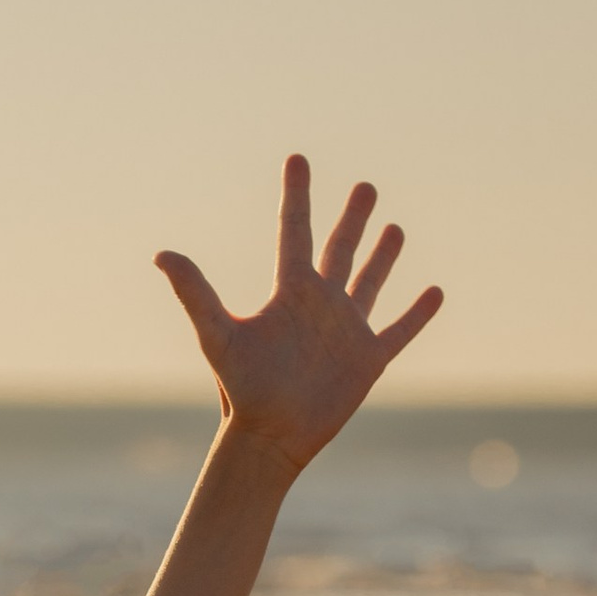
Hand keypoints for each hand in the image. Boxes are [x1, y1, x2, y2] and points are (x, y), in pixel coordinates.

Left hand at [156, 155, 440, 475]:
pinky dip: (417, 313)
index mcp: (289, 292)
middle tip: (366, 187)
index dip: (297, 194)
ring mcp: (346, 330)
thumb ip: (195, 293)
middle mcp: (319, 304)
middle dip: (353, 218)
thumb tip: (161, 255)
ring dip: (383, 256)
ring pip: (369, 282)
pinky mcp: (368, 359)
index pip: (295, 229)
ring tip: (395, 228)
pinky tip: (435, 292)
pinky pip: (398, 330)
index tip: (297, 158)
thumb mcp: (218, 335)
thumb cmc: (242, 389)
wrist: (270, 437)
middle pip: (340, 249)